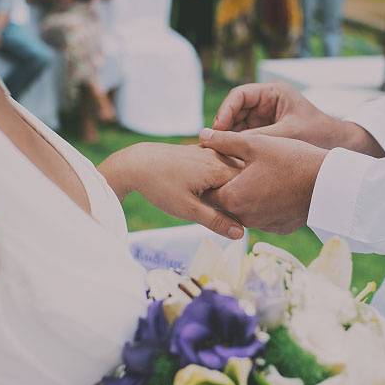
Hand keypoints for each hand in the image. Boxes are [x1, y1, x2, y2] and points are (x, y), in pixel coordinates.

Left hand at [100, 143, 244, 239]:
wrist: (136, 163)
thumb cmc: (160, 186)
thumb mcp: (187, 210)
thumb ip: (216, 221)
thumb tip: (241, 233)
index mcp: (220, 169)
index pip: (248, 187)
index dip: (248, 203)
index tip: (244, 217)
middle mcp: (218, 156)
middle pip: (243, 177)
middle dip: (243, 193)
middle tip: (235, 211)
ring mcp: (210, 151)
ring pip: (232, 168)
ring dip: (232, 184)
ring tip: (222, 201)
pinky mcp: (201, 150)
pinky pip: (220, 161)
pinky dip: (221, 174)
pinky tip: (211, 186)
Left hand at [199, 129, 327, 234]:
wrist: (328, 184)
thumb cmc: (291, 160)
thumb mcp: (255, 144)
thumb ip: (225, 141)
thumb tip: (202, 135)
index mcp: (233, 198)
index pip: (207, 193)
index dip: (207, 178)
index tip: (212, 165)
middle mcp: (244, 218)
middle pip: (225, 203)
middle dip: (226, 187)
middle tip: (235, 168)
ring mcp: (263, 225)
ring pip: (245, 210)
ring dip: (246, 196)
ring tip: (256, 176)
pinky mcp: (279, 228)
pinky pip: (264, 216)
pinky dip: (264, 204)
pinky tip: (274, 188)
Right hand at [212, 82, 384, 155]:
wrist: (340, 148)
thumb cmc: (319, 135)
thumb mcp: (287, 135)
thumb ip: (258, 138)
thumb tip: (227, 145)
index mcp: (273, 93)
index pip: (240, 95)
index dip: (225, 111)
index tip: (218, 129)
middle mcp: (266, 103)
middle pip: (235, 112)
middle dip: (224, 128)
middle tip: (212, 146)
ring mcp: (265, 119)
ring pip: (237, 127)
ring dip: (228, 140)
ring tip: (218, 156)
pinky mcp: (266, 134)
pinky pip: (245, 139)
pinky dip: (238, 149)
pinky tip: (230, 162)